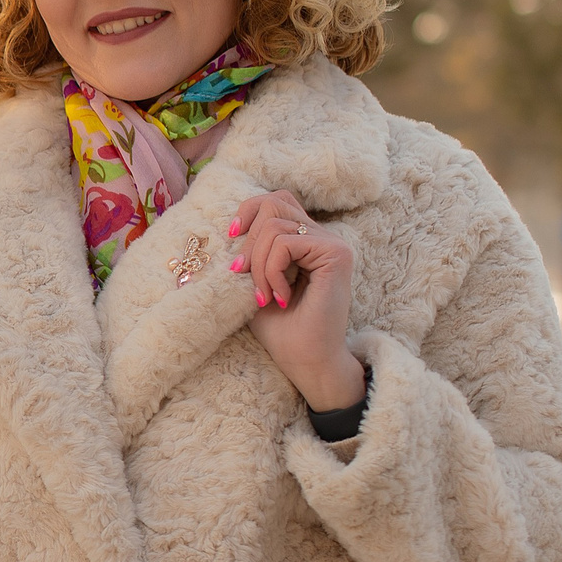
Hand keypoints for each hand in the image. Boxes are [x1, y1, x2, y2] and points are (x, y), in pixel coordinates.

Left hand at [229, 191, 364, 411]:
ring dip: (258, 264)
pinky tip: (279, 297)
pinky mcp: (337, 254)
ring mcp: (332, 243)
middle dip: (248, 242)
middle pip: (273, 204)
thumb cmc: (280, 327)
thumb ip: (247, 252)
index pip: (275, 201)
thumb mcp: (253, 283)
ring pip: (274, 226)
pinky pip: (286, 244)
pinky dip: (270, 271)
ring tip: (263, 295)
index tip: (231, 239)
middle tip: (243, 278)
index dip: (248, 212)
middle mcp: (321, 236)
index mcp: (304, 239)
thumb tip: (225, 227)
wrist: (306, 360)